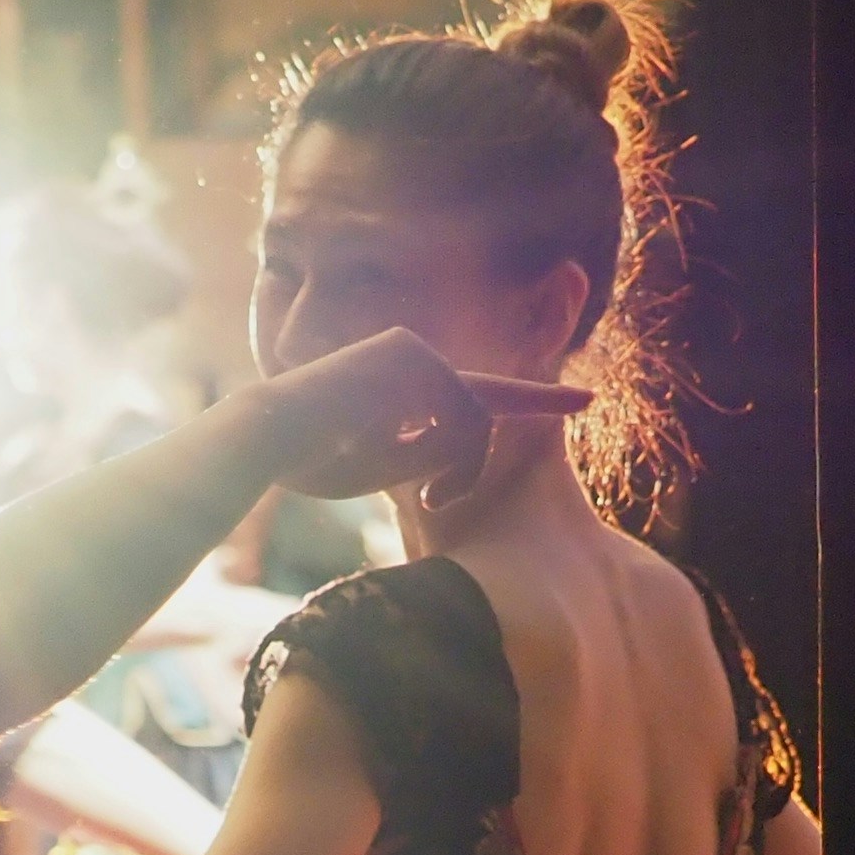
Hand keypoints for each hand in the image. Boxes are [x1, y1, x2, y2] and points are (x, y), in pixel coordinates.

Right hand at [257, 328, 583, 514]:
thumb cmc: (311, 459)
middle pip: (478, 424)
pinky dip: (438, 452)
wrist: (268, 436)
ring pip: (471, 424)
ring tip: (406, 483)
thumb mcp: (383, 467)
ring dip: (449, 468)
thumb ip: (428, 457)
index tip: (586, 399)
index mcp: (412, 386)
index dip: (539, 399)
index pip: (486, 392)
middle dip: (465, 472)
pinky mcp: (414, 353)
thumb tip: (463, 465)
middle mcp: (418, 359)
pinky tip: (382, 442)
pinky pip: (459, 418)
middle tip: (436, 504)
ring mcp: (417, 351)